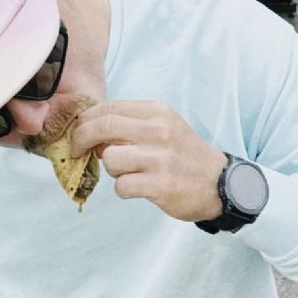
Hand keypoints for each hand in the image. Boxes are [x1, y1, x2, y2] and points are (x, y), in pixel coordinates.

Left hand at [71, 100, 225, 221]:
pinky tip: (139, 187)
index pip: (108, 108)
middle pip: (102, 128)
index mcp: (158, 112)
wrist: (221, 183)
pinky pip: (122, 186)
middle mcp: (159, 131)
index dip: (85, 121)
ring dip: (112, 169)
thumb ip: (132, 125)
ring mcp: (160, 158)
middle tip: (77, 151)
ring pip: (110, 159)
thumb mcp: (165, 127)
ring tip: (129, 172)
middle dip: (81, 139)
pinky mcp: (161, 184)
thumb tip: (92, 133)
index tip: (78, 132)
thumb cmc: (186, 156)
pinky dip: (124, 189)